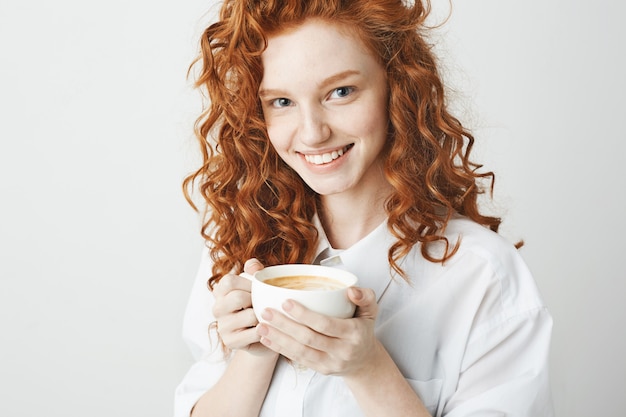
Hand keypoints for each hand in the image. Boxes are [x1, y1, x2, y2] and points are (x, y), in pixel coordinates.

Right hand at [212, 258, 273, 355]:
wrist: (265, 332)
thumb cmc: (260, 304)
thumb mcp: (259, 285)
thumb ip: (255, 271)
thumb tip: (252, 265)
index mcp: (220, 291)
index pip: (229, 281)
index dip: (248, 284)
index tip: (258, 289)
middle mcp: (217, 308)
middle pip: (237, 298)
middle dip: (256, 300)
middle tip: (262, 304)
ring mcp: (222, 326)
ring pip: (249, 316)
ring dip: (263, 316)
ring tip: (265, 317)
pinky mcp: (231, 342)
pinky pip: (254, 333)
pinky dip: (264, 330)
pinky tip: (265, 329)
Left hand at [256, 286, 378, 375]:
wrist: (365, 361)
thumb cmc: (363, 328)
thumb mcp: (370, 311)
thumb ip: (364, 296)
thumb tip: (351, 290)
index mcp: (354, 333)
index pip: (325, 324)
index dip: (304, 315)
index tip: (286, 302)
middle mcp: (342, 351)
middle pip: (308, 338)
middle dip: (285, 325)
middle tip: (266, 311)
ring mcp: (331, 363)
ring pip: (300, 352)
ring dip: (278, 339)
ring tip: (261, 326)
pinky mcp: (321, 370)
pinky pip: (298, 360)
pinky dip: (281, 349)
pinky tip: (267, 339)